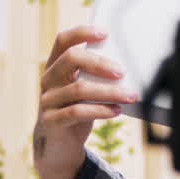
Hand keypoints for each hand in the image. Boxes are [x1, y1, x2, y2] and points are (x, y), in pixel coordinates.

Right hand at [33, 26, 136, 178]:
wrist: (58, 146)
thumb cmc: (78, 110)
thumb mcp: (85, 90)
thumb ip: (98, 77)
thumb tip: (132, 65)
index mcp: (56, 66)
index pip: (63, 40)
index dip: (82, 32)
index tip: (105, 32)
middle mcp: (48, 79)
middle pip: (70, 59)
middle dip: (99, 62)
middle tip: (123, 71)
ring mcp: (47, 100)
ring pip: (78, 89)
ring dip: (109, 91)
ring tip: (131, 95)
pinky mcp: (51, 121)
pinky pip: (77, 112)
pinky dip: (101, 110)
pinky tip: (117, 111)